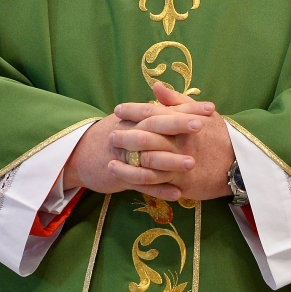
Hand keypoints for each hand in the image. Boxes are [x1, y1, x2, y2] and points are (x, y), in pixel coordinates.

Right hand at [63, 86, 214, 199]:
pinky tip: (178, 193)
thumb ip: (154, 111)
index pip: (162, 108)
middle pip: (154, 127)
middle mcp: (130, 133)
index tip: (210, 108)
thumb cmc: (112, 136)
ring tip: (192, 163)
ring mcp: (125, 156)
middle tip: (201, 126)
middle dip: (178, 125)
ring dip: (171, 161)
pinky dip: (159, 189)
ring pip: (149, 157)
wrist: (79, 155)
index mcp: (134, 118)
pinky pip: (141, 184)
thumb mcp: (130, 120)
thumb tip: (175, 98)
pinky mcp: (120, 177)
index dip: (186, 107)